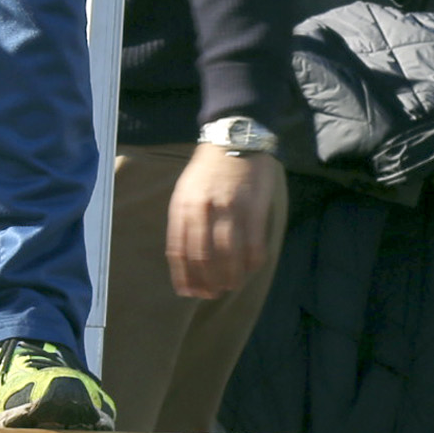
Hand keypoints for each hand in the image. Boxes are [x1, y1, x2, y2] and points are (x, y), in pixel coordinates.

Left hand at [166, 144, 283, 298]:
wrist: (234, 139)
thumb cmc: (207, 169)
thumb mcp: (185, 191)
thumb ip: (183, 221)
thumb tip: (183, 259)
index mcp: (183, 206)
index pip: (179, 251)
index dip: (184, 277)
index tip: (188, 293)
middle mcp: (204, 210)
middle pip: (203, 258)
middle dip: (207, 282)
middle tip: (212, 293)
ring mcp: (230, 209)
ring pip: (229, 256)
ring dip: (230, 278)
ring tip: (230, 286)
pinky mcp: (254, 209)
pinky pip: (254, 246)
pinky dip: (251, 264)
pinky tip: (249, 270)